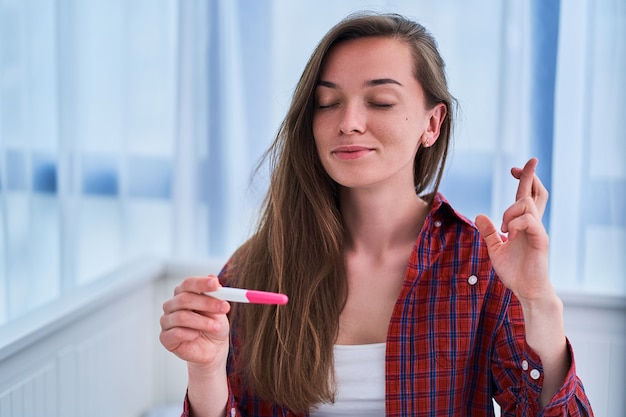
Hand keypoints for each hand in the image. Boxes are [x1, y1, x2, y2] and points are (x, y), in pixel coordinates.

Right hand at [160, 275, 230, 372]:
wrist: (213, 349)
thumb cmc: (214, 325)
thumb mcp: (219, 309)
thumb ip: (215, 294)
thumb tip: (213, 277)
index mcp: (184, 293)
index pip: (189, 283)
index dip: (202, 283)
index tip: (216, 284)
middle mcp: (172, 305)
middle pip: (184, 299)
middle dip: (207, 303)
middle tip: (224, 307)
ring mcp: (167, 321)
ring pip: (182, 317)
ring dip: (203, 322)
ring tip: (216, 327)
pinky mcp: (165, 338)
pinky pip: (175, 333)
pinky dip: (190, 334)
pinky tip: (198, 335)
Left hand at [475, 158, 552, 302]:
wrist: (526, 290)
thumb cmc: (514, 271)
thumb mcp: (495, 249)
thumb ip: (489, 232)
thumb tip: (480, 216)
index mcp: (522, 224)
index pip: (526, 196)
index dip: (524, 180)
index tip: (515, 168)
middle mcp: (532, 224)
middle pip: (536, 193)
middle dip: (529, 176)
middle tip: (522, 166)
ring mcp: (538, 231)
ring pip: (527, 204)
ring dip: (510, 210)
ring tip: (503, 228)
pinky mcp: (541, 240)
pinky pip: (530, 221)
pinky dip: (516, 223)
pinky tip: (508, 234)